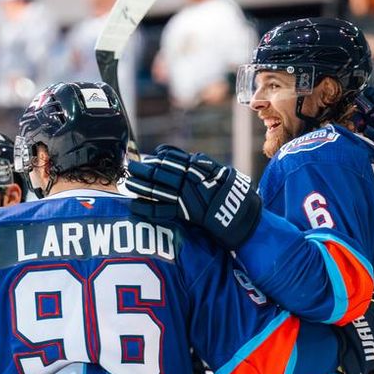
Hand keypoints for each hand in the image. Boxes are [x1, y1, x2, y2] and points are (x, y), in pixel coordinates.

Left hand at [125, 145, 261, 249]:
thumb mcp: (224, 174)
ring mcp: (189, 197)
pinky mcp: (187, 214)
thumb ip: (206, 166)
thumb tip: (194, 158)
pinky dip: (148, 208)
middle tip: (131, 166)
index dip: (162, 157)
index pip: (177, 159)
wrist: (245, 217)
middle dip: (146, 169)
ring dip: (143, 185)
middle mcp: (193, 181)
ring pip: (161, 188)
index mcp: (201, 169)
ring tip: (129, 182)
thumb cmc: (236, 196)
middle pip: (164, 172)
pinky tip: (135, 206)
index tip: (151, 155)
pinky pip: (164, 210)